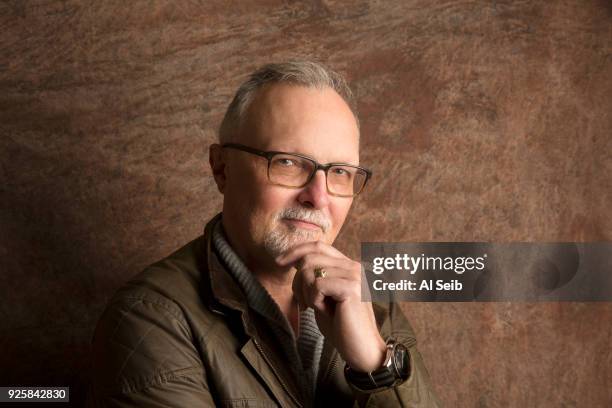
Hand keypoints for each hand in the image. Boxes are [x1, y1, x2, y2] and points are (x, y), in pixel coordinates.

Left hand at [275, 241, 385, 371]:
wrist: (361, 350)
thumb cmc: (341, 326)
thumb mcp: (323, 296)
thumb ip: (314, 277)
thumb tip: (295, 262)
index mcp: (348, 265)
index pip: (318, 246)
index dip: (296, 250)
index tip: (279, 261)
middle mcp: (354, 266)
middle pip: (310, 258)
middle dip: (298, 281)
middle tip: (304, 303)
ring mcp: (354, 275)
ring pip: (310, 270)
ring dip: (306, 292)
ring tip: (318, 308)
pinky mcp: (351, 288)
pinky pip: (317, 285)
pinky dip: (314, 300)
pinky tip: (324, 311)